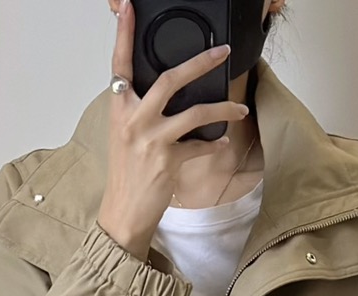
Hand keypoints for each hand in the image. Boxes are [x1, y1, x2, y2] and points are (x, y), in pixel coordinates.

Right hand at [98, 0, 250, 259]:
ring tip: (238, 106)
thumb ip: (139, 109)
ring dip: (222, 107)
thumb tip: (163, 91)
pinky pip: (200, 147)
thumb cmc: (126, 175)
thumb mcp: (124, 135)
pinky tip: (222, 140)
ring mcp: (152, 141)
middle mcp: (134, 120)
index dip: (125, 34)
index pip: (120, 63)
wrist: (123, 213)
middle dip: (200, 63)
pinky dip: (214, 143)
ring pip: (194, 113)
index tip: (129, 8)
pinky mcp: (168, 162)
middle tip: (222, 53)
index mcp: (120, 109)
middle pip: (170, 79)